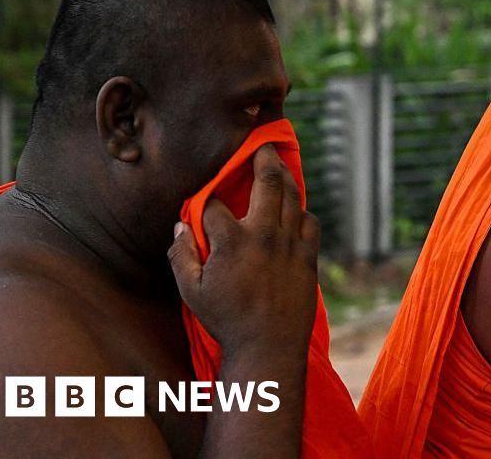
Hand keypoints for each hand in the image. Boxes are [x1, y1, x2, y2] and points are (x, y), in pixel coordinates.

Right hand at [168, 144, 319, 356]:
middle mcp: (264, 235)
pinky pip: (310, 222)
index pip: (215, 203)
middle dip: (263, 158)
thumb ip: (182, 255)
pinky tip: (296, 209)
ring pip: (293, 197)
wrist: (269, 347)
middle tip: (263, 143)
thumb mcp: (191, 291)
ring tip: (280, 166)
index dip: (206, 198)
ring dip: (286, 177)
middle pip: (266, 182)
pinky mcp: (308, 257)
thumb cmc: (225, 320)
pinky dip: (303, 211)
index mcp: (231, 241)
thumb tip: (180, 227)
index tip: (204, 198)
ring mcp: (290, 244)